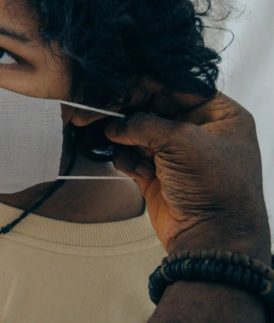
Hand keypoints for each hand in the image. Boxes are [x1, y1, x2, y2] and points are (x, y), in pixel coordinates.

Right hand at [106, 92, 269, 259]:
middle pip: (153, 107)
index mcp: (220, 114)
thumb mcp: (182, 141)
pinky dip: (127, 159)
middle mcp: (199, 130)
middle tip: (102, 111)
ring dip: (126, 138)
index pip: (177, 86)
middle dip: (128, 112)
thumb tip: (114, 122)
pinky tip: (137, 171)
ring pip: (138, 130)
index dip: (147, 84)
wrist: (212, 239)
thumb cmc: (216, 188)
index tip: (117, 83)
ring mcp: (177, 153)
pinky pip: (131, 155)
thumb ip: (144, 122)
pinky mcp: (157, 173)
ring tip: (116, 141)